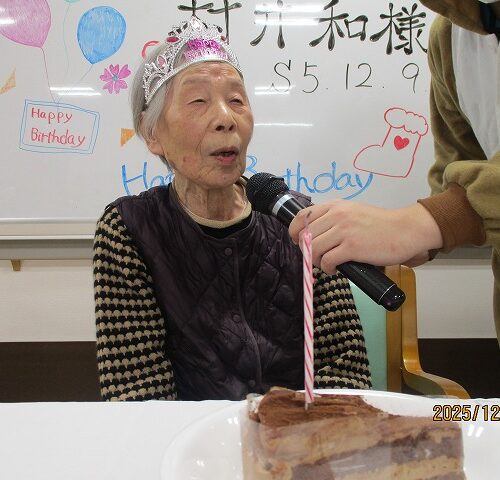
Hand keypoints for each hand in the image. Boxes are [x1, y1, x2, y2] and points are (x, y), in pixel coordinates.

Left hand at [288, 201, 442, 273]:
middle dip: (306, 250)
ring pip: (313, 249)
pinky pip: (327, 260)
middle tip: (316, 258)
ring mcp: (344, 231)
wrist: (406, 230)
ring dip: (316, 261)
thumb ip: (334, 219)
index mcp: (335, 206)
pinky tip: (335, 269)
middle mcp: (336, 215)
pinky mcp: (352, 247)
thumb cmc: (381, 224)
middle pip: (304, 236)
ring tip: (326, 264)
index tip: (298, 242)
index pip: (301, 217)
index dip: (295, 232)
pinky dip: (327, 268)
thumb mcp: (353, 212)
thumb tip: (314, 235)